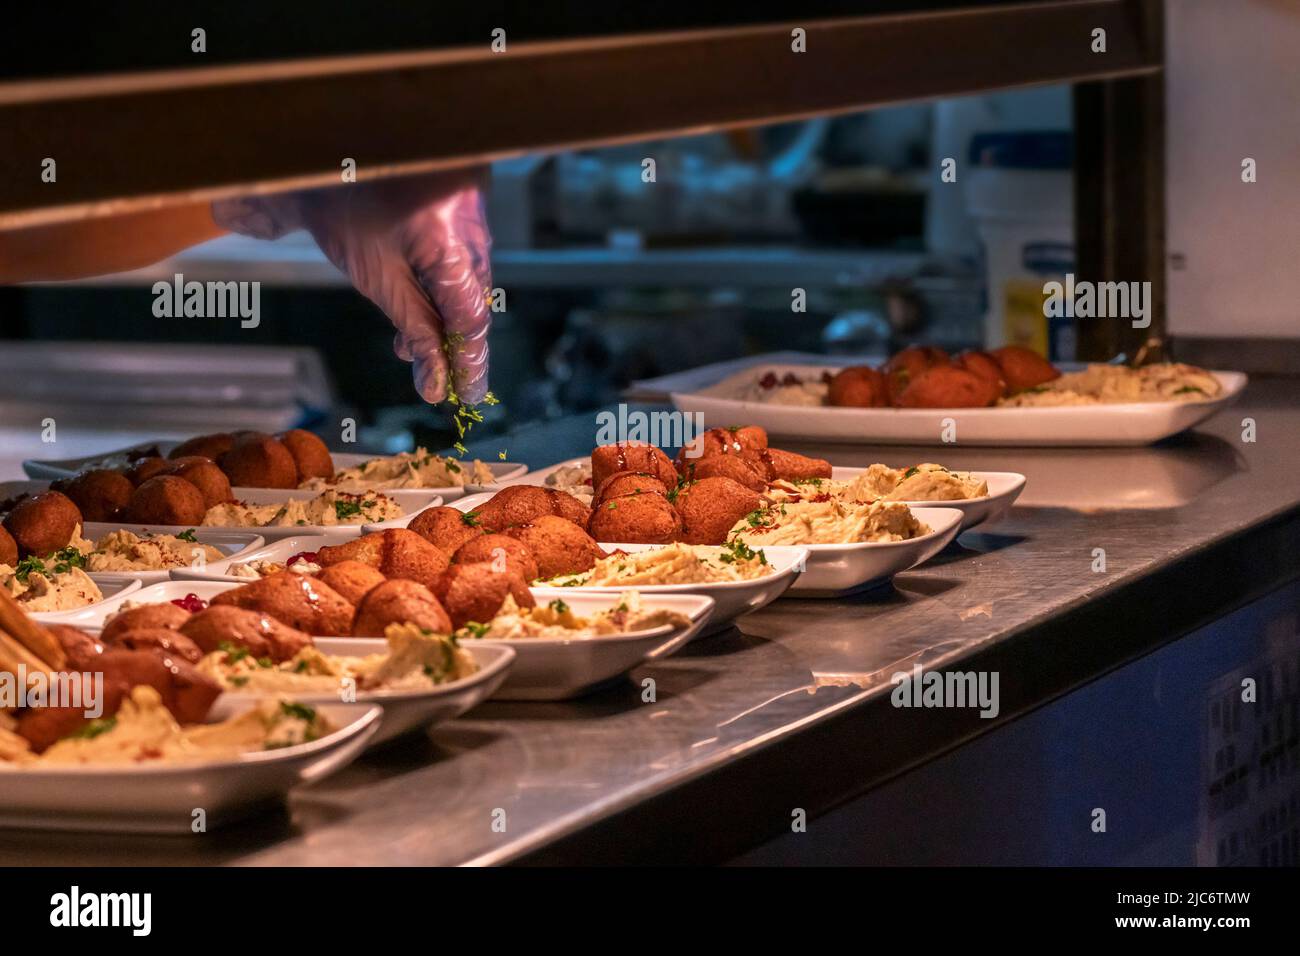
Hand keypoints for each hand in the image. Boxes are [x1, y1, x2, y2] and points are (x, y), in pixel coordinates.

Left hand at [213, 167, 492, 403]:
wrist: (331, 153)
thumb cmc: (347, 205)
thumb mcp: (376, 277)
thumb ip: (413, 329)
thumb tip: (435, 382)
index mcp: (449, 242)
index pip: (472, 318)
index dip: (471, 362)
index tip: (468, 395)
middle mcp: (472, 227)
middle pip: (476, 302)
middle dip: (457, 343)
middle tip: (440, 379)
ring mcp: (473, 215)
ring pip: (471, 283)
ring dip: (447, 316)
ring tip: (411, 344)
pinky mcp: (467, 209)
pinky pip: (465, 259)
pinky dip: (445, 287)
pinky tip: (418, 302)